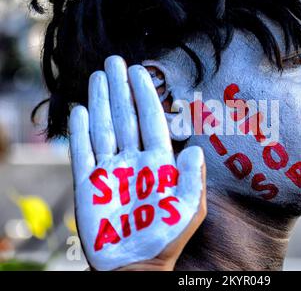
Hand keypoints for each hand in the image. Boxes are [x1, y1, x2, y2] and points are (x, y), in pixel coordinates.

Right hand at [69, 56, 205, 270]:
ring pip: (104, 127)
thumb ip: (193, 178)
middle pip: (125, 116)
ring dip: (101, 101)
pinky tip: (80, 110)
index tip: (139, 72)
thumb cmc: (165, 238)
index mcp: (158, 161)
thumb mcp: (188, 209)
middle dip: (120, 89)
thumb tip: (195, 147)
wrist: (135, 264)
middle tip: (114, 61)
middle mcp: (134, 159)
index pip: (151, 120)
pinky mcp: (89, 182)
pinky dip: (80, 131)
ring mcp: (110, 168)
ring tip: (98, 76)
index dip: (145, 95)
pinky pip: (83, 150)